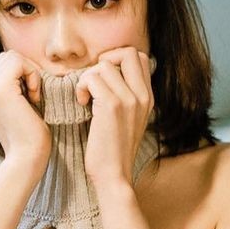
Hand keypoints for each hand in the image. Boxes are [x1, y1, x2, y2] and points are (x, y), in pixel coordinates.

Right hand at [0, 50, 50, 177]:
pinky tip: (34, 97)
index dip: (24, 73)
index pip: (6, 64)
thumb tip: (29, 65)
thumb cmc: (31, 137)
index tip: (33, 97)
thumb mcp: (21, 106)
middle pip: (8, 56)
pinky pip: (18, 62)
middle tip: (34, 95)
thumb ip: (17, 87)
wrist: (27, 158)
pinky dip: (32, 74)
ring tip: (33, 97)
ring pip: (12, 56)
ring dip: (29, 72)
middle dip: (26, 70)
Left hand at [76, 47, 154, 191]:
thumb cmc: (113, 151)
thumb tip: (109, 77)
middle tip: (95, 81)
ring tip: (85, 97)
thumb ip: (126, 98)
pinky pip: (92, 78)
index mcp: (148, 98)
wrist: (113, 176)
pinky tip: (81, 103)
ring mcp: (129, 99)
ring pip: (104, 64)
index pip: (141, 58)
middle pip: (128, 52)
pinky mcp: (112, 105)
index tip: (104, 79)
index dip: (118, 59)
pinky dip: (81, 87)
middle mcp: (143, 95)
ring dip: (88, 77)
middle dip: (106, 59)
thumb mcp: (128, 120)